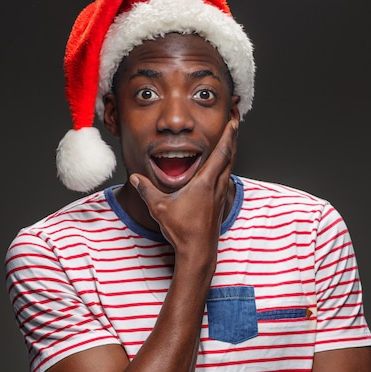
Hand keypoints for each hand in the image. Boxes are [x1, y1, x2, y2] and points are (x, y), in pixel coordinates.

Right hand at [130, 118, 238, 256]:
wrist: (198, 251)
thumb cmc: (182, 230)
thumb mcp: (159, 207)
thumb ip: (147, 190)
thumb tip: (135, 177)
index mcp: (205, 182)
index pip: (221, 153)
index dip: (229, 135)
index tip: (233, 121)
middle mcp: (216, 186)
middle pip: (230, 156)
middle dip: (233, 137)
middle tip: (235, 121)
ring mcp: (219, 195)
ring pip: (230, 167)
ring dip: (231, 151)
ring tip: (231, 139)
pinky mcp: (219, 203)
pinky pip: (225, 178)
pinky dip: (226, 166)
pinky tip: (222, 167)